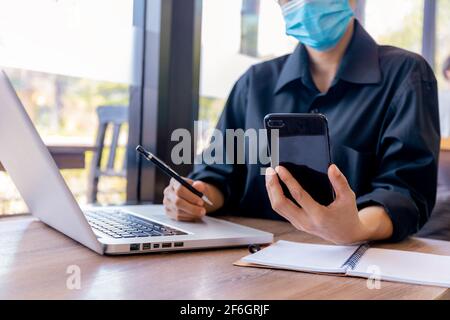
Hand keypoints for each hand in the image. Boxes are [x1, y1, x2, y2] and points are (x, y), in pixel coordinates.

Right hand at [163, 178, 223, 220]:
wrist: (195, 197)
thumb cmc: (197, 191)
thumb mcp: (201, 186)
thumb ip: (200, 185)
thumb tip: (199, 186)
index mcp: (175, 182)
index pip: (180, 189)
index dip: (191, 196)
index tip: (201, 202)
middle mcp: (168, 192)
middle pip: (177, 202)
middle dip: (192, 208)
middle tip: (203, 210)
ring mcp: (167, 203)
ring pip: (178, 211)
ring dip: (192, 213)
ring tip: (201, 212)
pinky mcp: (168, 212)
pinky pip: (178, 217)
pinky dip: (189, 217)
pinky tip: (195, 215)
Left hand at [265, 165, 392, 243]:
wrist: (346, 235)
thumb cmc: (347, 216)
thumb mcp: (348, 198)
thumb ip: (340, 182)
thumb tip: (332, 168)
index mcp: (319, 215)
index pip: (298, 195)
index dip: (287, 181)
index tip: (280, 169)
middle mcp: (306, 221)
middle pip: (281, 204)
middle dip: (273, 186)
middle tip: (270, 171)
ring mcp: (299, 224)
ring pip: (278, 208)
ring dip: (271, 191)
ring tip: (270, 177)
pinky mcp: (296, 224)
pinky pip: (281, 210)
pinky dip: (275, 197)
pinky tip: (274, 187)